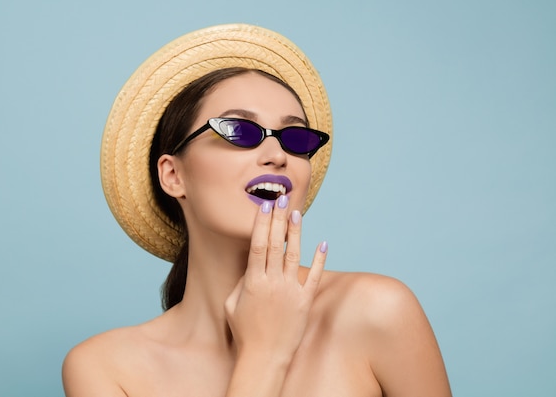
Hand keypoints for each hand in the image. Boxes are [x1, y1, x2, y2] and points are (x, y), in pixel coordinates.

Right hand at [224, 195, 327, 360]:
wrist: (264, 357)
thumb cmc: (244, 331)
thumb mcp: (232, 304)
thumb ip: (241, 281)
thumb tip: (251, 264)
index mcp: (253, 281)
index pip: (257, 245)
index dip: (261, 223)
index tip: (265, 205)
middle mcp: (272, 282)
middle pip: (275, 244)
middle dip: (278, 219)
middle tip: (281, 198)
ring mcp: (290, 291)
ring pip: (294, 255)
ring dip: (296, 232)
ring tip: (297, 213)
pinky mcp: (305, 301)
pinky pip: (314, 277)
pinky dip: (319, 259)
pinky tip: (324, 243)